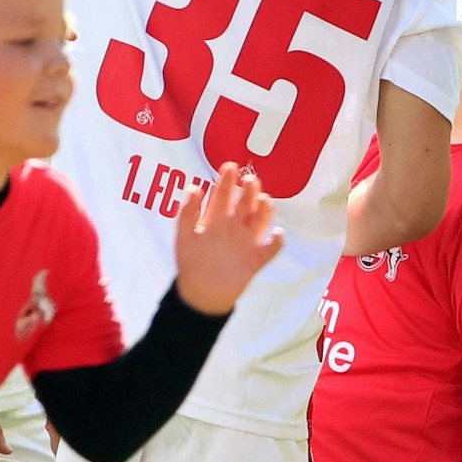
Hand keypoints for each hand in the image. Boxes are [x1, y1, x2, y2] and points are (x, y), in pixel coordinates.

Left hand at [173, 164, 282, 315]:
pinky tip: (276, 234)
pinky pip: (271, 249)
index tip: (230, 166)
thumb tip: (194, 187)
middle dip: (249, 189)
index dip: (227, 179)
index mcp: (216, 217)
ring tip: (263, 202)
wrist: (201, 295)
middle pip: (246, 201)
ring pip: (261, 219)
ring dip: (265, 209)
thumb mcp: (184, 235)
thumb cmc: (191, 262)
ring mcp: (247, 241)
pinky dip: (276, 241)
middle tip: (249, 181)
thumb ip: (188, 212)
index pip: (224, 193)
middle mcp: (234, 225)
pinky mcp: (256, 259)